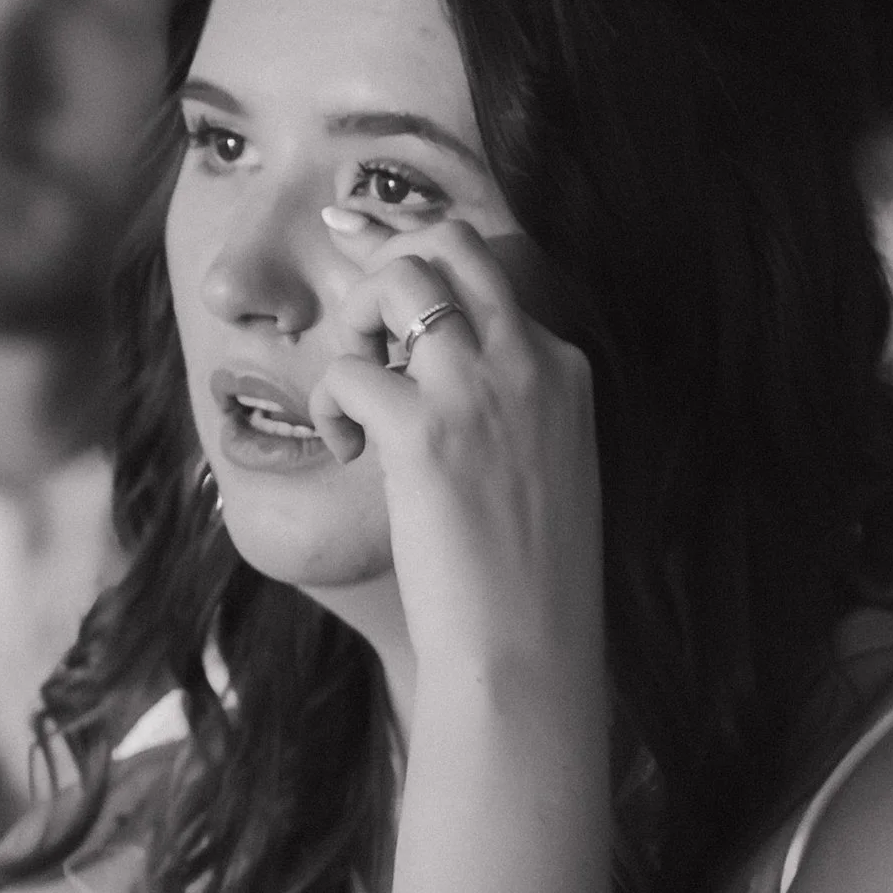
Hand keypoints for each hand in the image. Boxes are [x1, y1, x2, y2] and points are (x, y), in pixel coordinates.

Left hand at [308, 212, 604, 710]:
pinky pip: (350, 370)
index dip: (420, 270)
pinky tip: (346, 449)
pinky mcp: (426, 432)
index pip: (488, 274)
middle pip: (450, 245)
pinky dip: (329, 403)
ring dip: (353, 321)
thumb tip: (428, 374)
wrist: (527, 648)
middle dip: (387, 266)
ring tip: (353, 391)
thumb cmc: (527, 576)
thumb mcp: (544, 466)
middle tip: (359, 330)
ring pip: (401, 279)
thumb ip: (508, 407)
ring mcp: (481, 390)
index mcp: (563, 369)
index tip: (367, 262)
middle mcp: (529, 362)